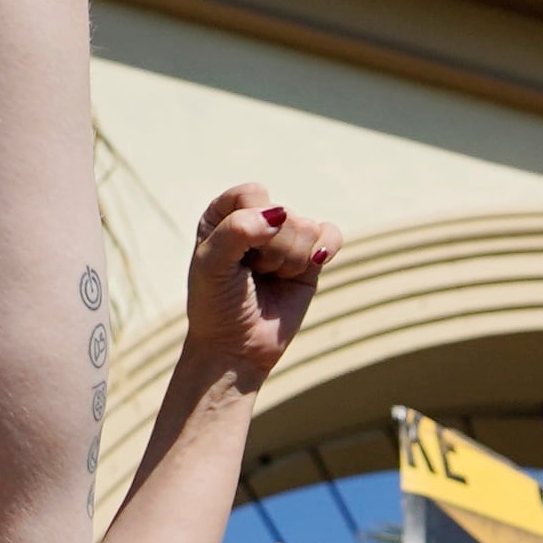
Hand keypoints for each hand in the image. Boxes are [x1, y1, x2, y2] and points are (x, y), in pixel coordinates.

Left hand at [187, 182, 337, 384]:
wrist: (237, 349)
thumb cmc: (216, 305)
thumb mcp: (211, 265)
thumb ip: (236, 230)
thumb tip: (279, 214)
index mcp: (225, 213)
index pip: (252, 194)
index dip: (250, 225)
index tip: (237, 256)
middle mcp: (256, 219)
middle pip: (283, 213)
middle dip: (270, 251)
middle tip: (252, 275)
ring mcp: (286, 238)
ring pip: (306, 228)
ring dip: (288, 262)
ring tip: (269, 279)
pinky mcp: (311, 257)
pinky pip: (331, 234)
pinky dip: (324, 250)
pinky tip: (311, 266)